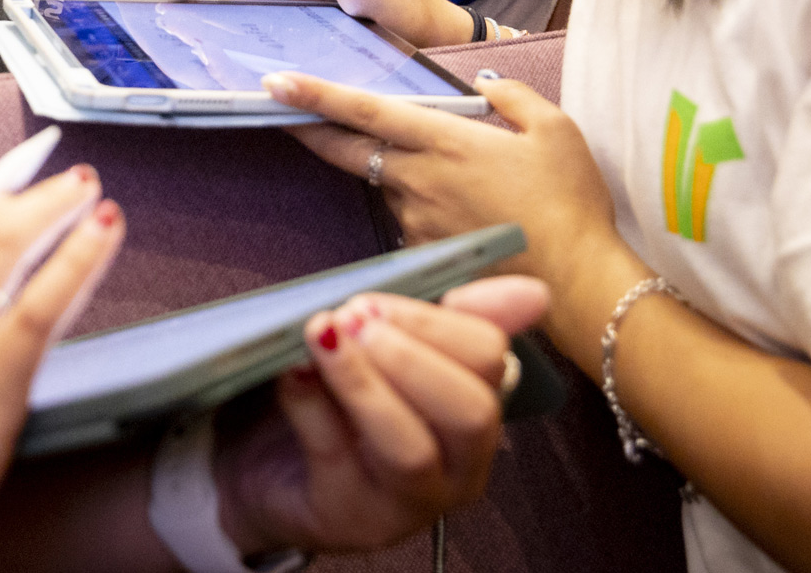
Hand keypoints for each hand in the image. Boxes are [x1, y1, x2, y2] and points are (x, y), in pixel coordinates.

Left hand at [220, 276, 549, 553]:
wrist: (275, 471)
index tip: (377, 301)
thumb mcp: (394, 352)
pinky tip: (292, 372)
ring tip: (321, 335)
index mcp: (477, 415)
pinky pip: (337, 458)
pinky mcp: (350, 518)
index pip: (492, 363)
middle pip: (471, 413)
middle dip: (412, 356)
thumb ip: (450, 318)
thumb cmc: (344, 403)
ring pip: (411, 449)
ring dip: (363, 381)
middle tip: (355, 317)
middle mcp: (458, 468)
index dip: (437, 323)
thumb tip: (534, 292)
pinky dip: (311, 405)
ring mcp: (407, 503)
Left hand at [276, 73, 621, 292]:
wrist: (578, 281)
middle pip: (347, 150)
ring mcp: (416, 221)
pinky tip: (467, 217)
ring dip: (399, 174)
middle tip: (278, 108)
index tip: (275, 82)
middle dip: (307, 127)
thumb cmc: (570, 203)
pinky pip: (410, 221)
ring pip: (388, 185)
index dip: (315, 96)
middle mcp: (419, 180)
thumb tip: (488, 84)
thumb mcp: (556, 130)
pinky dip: (424, 210)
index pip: (364, 112)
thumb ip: (514, 97)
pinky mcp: (424, 254)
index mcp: (445, 142)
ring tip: (463, 184)